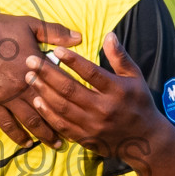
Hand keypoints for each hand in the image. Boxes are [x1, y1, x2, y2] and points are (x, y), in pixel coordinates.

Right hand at [0, 11, 79, 147]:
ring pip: (29, 120)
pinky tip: (25, 142)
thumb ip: (55, 32)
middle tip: (72, 137)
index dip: (71, 103)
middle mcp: (24, 86)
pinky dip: (17, 134)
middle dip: (61, 125)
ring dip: (43, 134)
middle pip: (48, 110)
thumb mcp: (29, 25)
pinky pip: (6, 123)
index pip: (59, 90)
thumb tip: (79, 38)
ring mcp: (6, 97)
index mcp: (37, 68)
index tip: (81, 113)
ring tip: (53, 144)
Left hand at [25, 34, 163, 166]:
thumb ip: (120, 57)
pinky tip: (37, 100)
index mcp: (117, 91)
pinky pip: (62, 125)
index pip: (91, 73)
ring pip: (62, 107)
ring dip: (43, 91)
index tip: (56, 49)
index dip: (73, 61)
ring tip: (29, 77)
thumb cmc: (139, 103)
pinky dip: (48, 113)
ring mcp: (93, 126)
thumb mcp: (135, 77)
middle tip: (30, 61)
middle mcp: (104, 109)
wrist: (145, 140)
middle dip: (47, 74)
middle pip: (70, 89)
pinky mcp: (85, 138)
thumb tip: (109, 35)